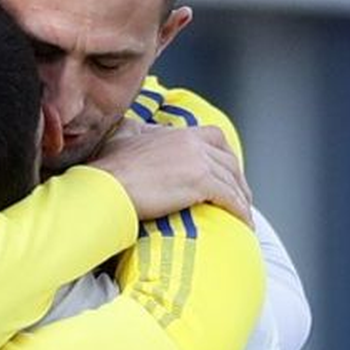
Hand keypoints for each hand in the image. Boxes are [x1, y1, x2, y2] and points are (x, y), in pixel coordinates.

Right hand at [90, 122, 252, 224]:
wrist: (105, 187)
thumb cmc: (106, 169)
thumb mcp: (120, 138)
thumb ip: (133, 131)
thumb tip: (132, 127)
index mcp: (176, 133)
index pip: (213, 137)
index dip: (224, 155)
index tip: (226, 169)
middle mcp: (191, 142)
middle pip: (228, 159)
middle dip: (238, 178)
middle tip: (240, 194)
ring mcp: (198, 161)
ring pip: (232, 179)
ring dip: (242, 197)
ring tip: (244, 213)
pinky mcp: (201, 182)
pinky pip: (230, 197)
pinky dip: (240, 210)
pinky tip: (243, 222)